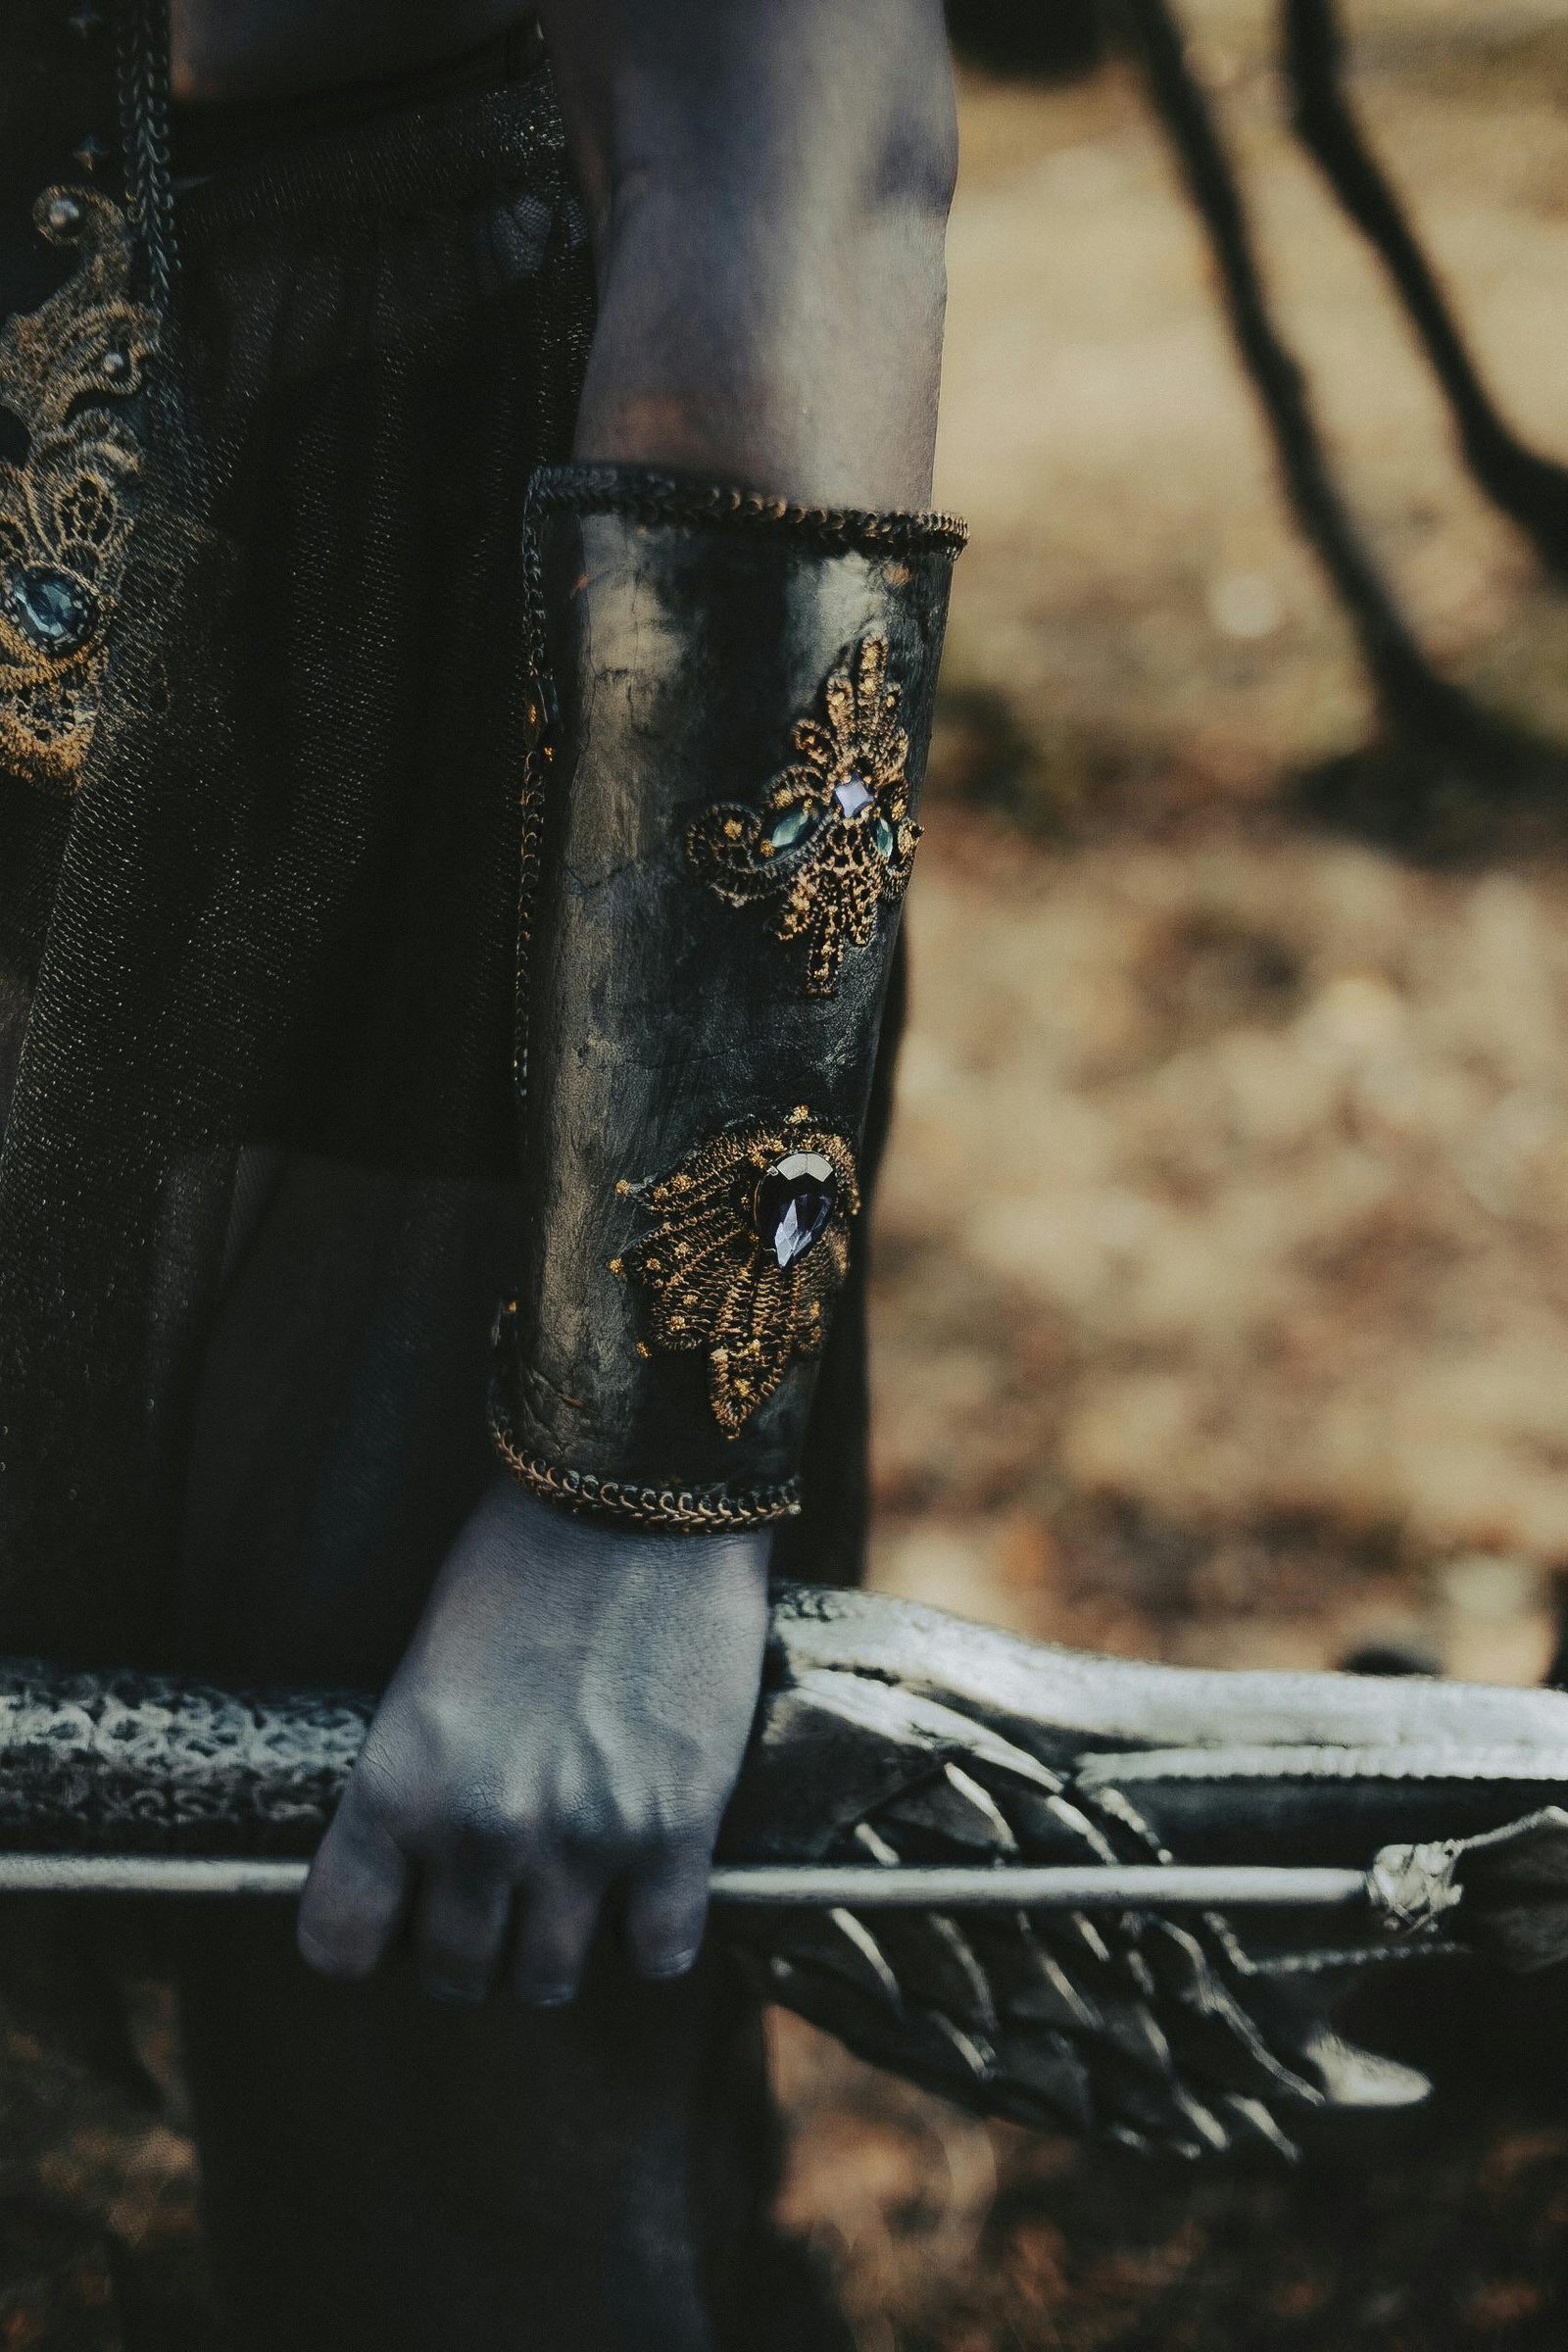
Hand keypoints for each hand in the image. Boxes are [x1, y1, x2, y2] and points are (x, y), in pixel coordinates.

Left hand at [296, 1475, 771, 2003]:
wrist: (638, 1500)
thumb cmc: (523, 1557)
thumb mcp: (428, 1668)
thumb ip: (420, 1771)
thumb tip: (426, 1848)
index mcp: (399, 1785)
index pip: (339, 1943)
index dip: (367, 1936)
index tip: (396, 1912)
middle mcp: (483, 1832)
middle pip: (457, 1975)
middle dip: (472, 1944)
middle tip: (498, 1893)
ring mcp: (584, 1842)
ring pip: (552, 1981)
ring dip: (558, 1947)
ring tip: (574, 1892)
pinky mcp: (678, 1833)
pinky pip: (660, 1954)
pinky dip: (653, 1935)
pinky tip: (651, 1888)